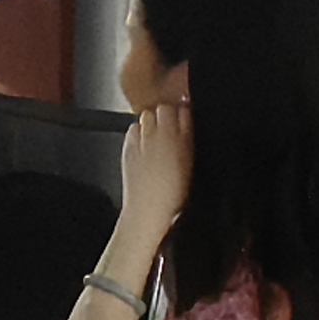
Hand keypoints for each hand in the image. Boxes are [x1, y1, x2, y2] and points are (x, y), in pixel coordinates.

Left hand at [117, 97, 192, 235]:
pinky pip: (133, 128)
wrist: (149, 211)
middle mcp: (164, 136)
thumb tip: (185, 123)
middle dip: (166, 113)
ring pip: (147, 115)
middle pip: (164, 108)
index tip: (183, 117)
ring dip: (151, 121)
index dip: (183, 113)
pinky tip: (141, 144)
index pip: (184, 111)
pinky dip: (137, 132)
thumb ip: (187, 141)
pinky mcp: (128, 146)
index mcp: (185, 141)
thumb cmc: (173, 196)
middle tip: (168, 125)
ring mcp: (144, 140)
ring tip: (154, 135)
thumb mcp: (190, 167)